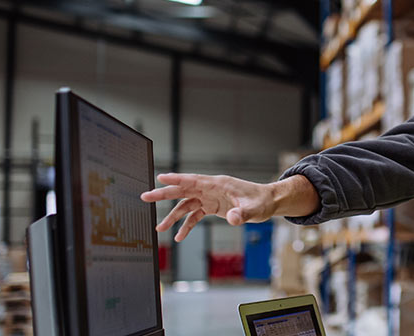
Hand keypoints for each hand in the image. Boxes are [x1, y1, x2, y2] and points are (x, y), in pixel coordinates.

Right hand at [141, 173, 319, 240]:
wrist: (269, 203)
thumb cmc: (262, 201)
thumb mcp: (254, 209)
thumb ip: (243, 214)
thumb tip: (233, 219)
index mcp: (218, 184)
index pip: (193, 180)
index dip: (176, 178)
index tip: (159, 177)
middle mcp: (211, 189)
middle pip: (183, 190)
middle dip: (164, 194)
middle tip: (145, 197)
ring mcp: (211, 198)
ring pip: (186, 205)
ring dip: (173, 216)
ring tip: (159, 229)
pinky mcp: (213, 207)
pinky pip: (195, 216)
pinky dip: (187, 225)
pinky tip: (179, 237)